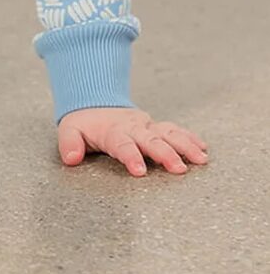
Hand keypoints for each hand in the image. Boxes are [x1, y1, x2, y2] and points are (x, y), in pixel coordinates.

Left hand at [57, 107, 208, 176]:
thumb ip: (69, 144)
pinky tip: (203, 149)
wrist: (95, 102)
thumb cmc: (84, 123)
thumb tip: (71, 159)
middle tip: (178, 169)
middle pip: (151, 139)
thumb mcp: (69, 130)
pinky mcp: (155, 126)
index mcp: (112, 131)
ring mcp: (147, 125)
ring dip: (185, 145)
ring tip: (201, 159)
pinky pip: (175, 129)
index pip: (122, 145)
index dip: (131, 157)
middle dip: (165, 153)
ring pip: (168, 132)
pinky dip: (189, 138)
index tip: (140, 171)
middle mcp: (133, 127)